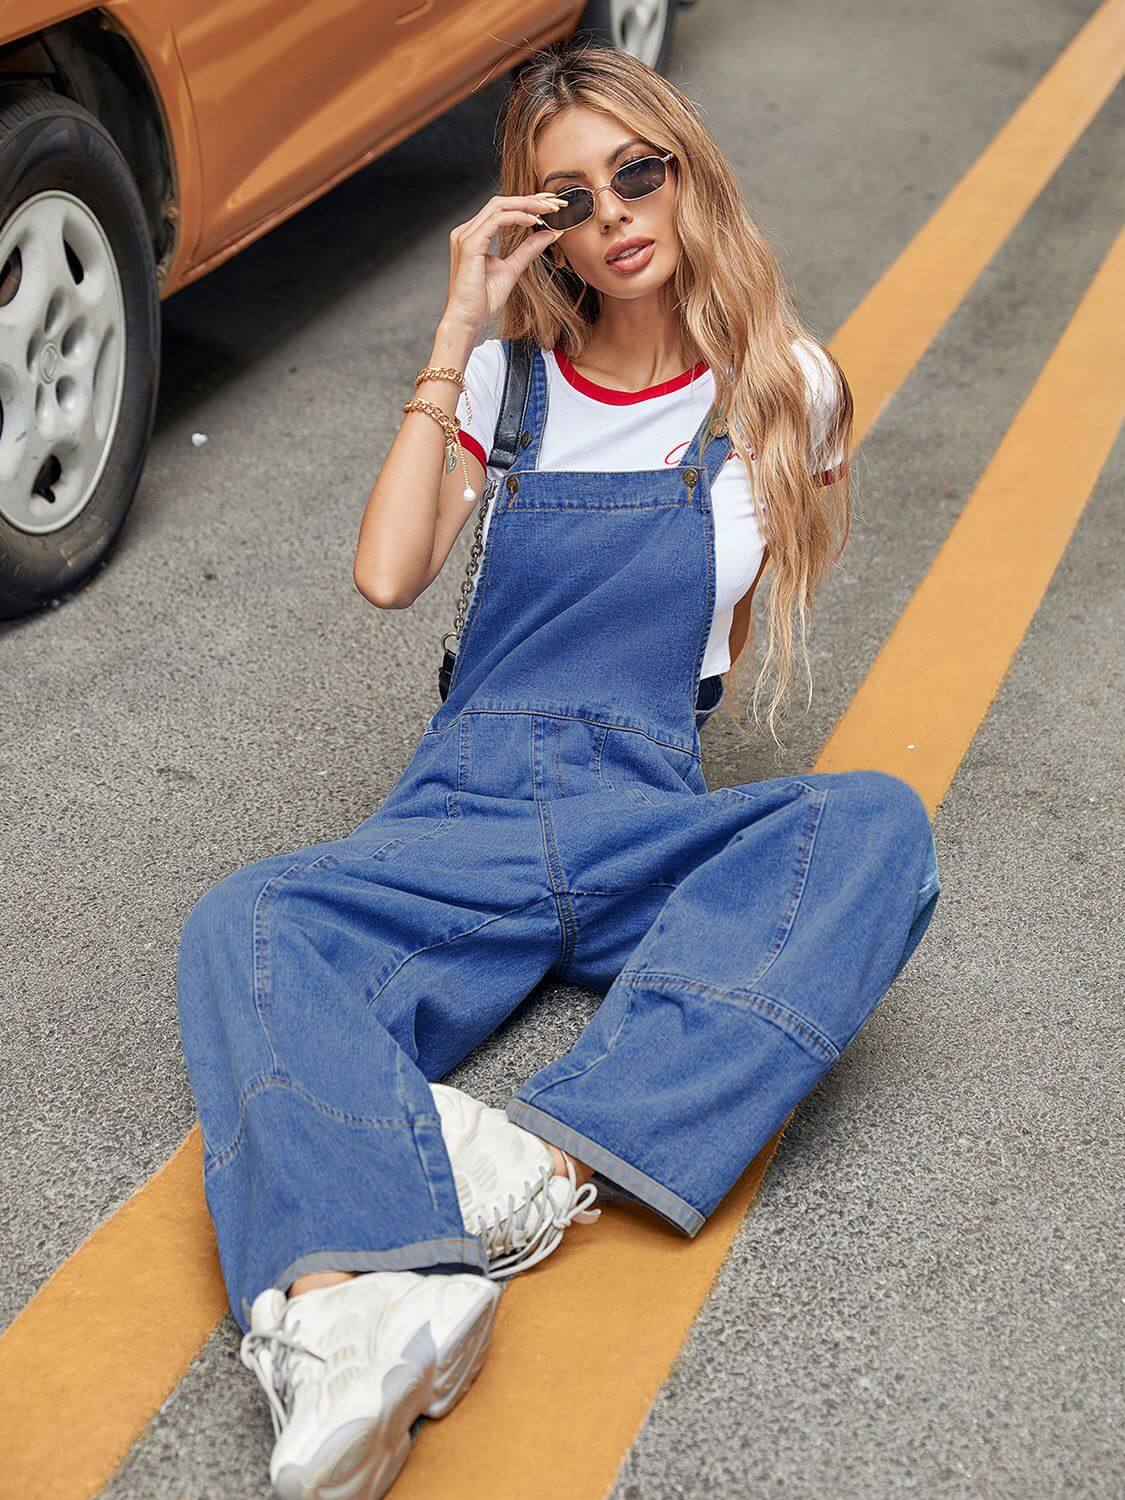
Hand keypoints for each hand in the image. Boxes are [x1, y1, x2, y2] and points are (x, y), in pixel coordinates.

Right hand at [442, 191, 568, 333]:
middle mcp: (467, 231)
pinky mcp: (470, 245)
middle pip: (500, 202)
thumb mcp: (512, 269)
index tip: (550, 204)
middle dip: (529, 199)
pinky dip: (517, 218)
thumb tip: (549, 234)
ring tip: (548, 209)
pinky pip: (496, 221)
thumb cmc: (483, 300)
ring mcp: (466, 236)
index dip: (526, 203)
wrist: (468, 319)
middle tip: (554, 202)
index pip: (501, 209)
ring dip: (526, 205)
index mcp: (474, 236)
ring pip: (498, 206)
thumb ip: (528, 250)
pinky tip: (534, 221)